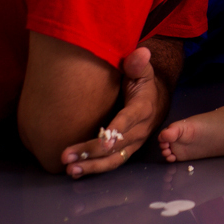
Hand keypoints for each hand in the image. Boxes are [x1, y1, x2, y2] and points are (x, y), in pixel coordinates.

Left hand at [61, 47, 163, 177]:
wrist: (156, 99)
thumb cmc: (143, 82)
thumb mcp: (142, 70)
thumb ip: (138, 63)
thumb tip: (141, 52)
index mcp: (143, 108)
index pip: (130, 119)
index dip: (118, 128)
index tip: (103, 137)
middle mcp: (141, 129)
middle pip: (117, 144)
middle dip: (92, 152)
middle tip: (67, 156)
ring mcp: (134, 143)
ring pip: (115, 159)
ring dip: (92, 166)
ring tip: (70, 170)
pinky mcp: (127, 150)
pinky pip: (112, 162)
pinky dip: (95, 169)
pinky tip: (75, 171)